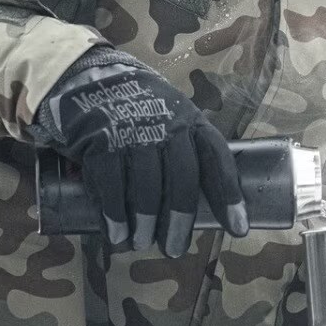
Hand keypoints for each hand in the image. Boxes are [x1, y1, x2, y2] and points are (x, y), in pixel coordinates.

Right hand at [30, 46, 247, 255]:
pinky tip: (116, 233)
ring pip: (146, 187)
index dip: (229, 195)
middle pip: (182, 179)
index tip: (238, 229)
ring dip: (145, 222)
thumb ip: (183, 149)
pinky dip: (114, 214)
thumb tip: (196, 204)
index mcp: (190, 120)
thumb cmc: (136, 108)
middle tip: (174, 249)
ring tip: (141, 242)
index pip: (217, 159)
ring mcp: (132, 131)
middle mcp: (166, 124)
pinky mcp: (100, 140)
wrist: (87, 77)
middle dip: (180, 220)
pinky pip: (111, 185)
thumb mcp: (168, 116)